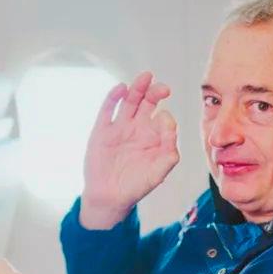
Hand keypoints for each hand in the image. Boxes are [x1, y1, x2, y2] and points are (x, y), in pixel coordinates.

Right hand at [81, 71, 179, 228]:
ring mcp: (120, 127)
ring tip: (146, 77)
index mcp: (154, 137)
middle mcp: (138, 128)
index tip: (166, 127)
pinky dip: (113, 97)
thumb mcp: (159, 173)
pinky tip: (121, 88)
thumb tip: (170, 130)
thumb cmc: (136, 186)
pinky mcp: (102, 129)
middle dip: (155, 92)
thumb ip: (170, 154)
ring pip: (130, 101)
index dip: (167, 120)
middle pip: (148, 102)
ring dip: (137, 88)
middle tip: (163, 88)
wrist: (109, 197)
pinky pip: (108, 109)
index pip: (164, 119)